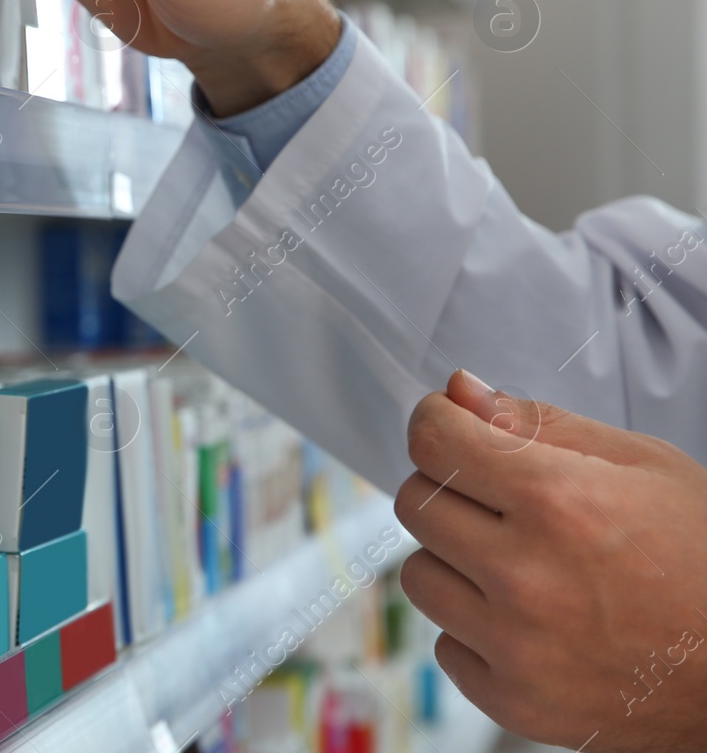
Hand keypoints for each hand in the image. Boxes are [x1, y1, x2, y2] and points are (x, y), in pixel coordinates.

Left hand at [395, 370, 706, 750]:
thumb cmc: (705, 557)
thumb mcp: (642, 465)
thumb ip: (537, 423)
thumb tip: (458, 391)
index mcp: (557, 502)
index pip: (432, 441)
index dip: (437, 422)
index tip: (450, 425)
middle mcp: (526, 576)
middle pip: (415, 502)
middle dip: (449, 489)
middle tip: (502, 503)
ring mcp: (515, 645)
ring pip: (418, 574)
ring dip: (455, 562)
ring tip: (522, 565)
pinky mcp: (513, 700)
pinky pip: (444, 643)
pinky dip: (476, 629)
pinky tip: (532, 622)